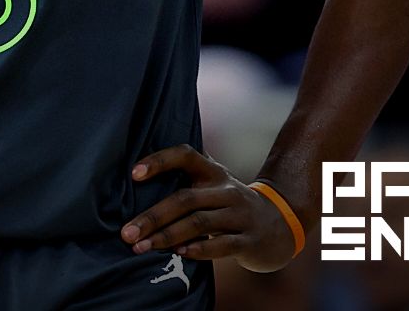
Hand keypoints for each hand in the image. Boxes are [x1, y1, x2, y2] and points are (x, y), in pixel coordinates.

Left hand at [121, 144, 299, 272]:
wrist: (281, 224)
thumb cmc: (228, 203)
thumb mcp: (212, 184)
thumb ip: (184, 178)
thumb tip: (131, 181)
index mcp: (213, 172)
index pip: (185, 155)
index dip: (159, 161)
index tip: (133, 174)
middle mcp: (227, 190)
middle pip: (185, 198)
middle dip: (152, 217)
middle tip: (127, 233)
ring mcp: (241, 215)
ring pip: (199, 223)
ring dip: (167, 236)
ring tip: (142, 247)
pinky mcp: (250, 240)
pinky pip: (223, 244)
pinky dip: (199, 250)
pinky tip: (178, 253)